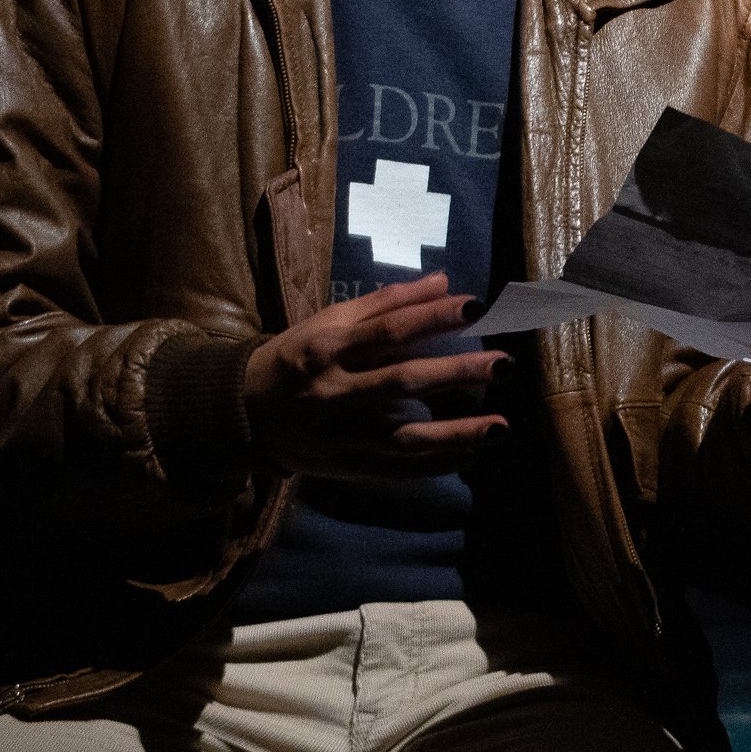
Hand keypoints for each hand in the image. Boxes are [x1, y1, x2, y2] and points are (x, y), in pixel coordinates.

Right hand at [243, 272, 506, 476]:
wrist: (245, 412)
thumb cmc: (298, 356)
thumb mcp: (330, 322)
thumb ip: (386, 302)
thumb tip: (443, 281)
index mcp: (328, 347)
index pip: (388, 330)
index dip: (433, 317)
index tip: (478, 307)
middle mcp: (334, 392)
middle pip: (402, 381)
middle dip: (456, 372)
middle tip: (505, 365)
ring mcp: (340, 435)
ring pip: (404, 437)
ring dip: (456, 433)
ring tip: (500, 425)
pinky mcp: (347, 467)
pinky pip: (398, 470)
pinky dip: (435, 465)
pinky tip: (471, 454)